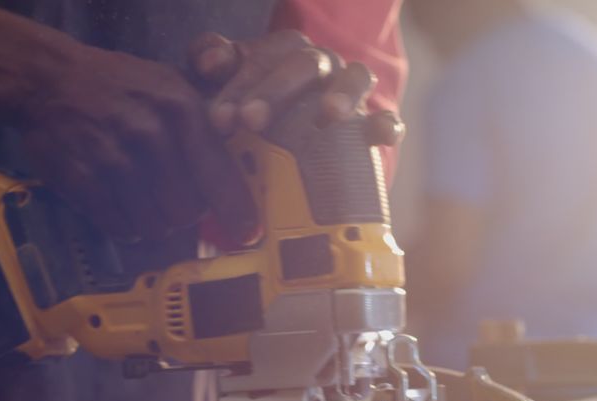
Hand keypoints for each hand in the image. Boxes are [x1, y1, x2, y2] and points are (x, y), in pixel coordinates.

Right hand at [19, 48, 251, 241]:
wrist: (47, 78)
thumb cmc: (121, 86)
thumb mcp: (172, 84)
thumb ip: (211, 119)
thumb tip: (247, 160)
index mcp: (180, 108)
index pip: (219, 173)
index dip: (236, 210)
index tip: (247, 232)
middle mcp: (150, 133)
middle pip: (187, 210)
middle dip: (186, 214)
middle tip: (176, 202)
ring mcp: (113, 157)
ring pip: (154, 224)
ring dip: (154, 223)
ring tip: (145, 201)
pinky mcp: (81, 178)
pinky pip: (118, 225)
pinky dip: (125, 226)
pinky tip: (122, 208)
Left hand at [188, 31, 404, 145]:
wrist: (291, 151)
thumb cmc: (254, 112)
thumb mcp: (226, 89)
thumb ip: (211, 64)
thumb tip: (208, 62)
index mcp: (282, 52)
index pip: (262, 55)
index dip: (239, 85)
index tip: (220, 119)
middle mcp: (320, 65)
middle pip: (304, 64)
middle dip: (276, 91)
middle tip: (251, 121)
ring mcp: (351, 91)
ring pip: (354, 78)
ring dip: (341, 94)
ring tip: (328, 116)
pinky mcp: (373, 124)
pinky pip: (388, 119)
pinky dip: (386, 124)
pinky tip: (379, 136)